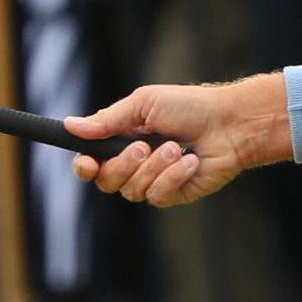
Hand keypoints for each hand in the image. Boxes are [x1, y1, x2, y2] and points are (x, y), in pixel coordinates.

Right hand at [65, 71, 292, 206]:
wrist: (229, 123)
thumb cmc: (189, 107)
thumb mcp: (144, 104)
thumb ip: (108, 119)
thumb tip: (71, 125)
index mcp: (121, 139)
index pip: (90, 163)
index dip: (84, 166)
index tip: (87, 163)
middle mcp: (134, 163)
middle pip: (106, 181)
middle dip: (124, 164)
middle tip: (144, 146)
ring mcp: (153, 180)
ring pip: (132, 190)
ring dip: (154, 167)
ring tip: (176, 148)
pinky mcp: (174, 194)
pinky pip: (158, 196)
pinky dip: (173, 176)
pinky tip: (190, 161)